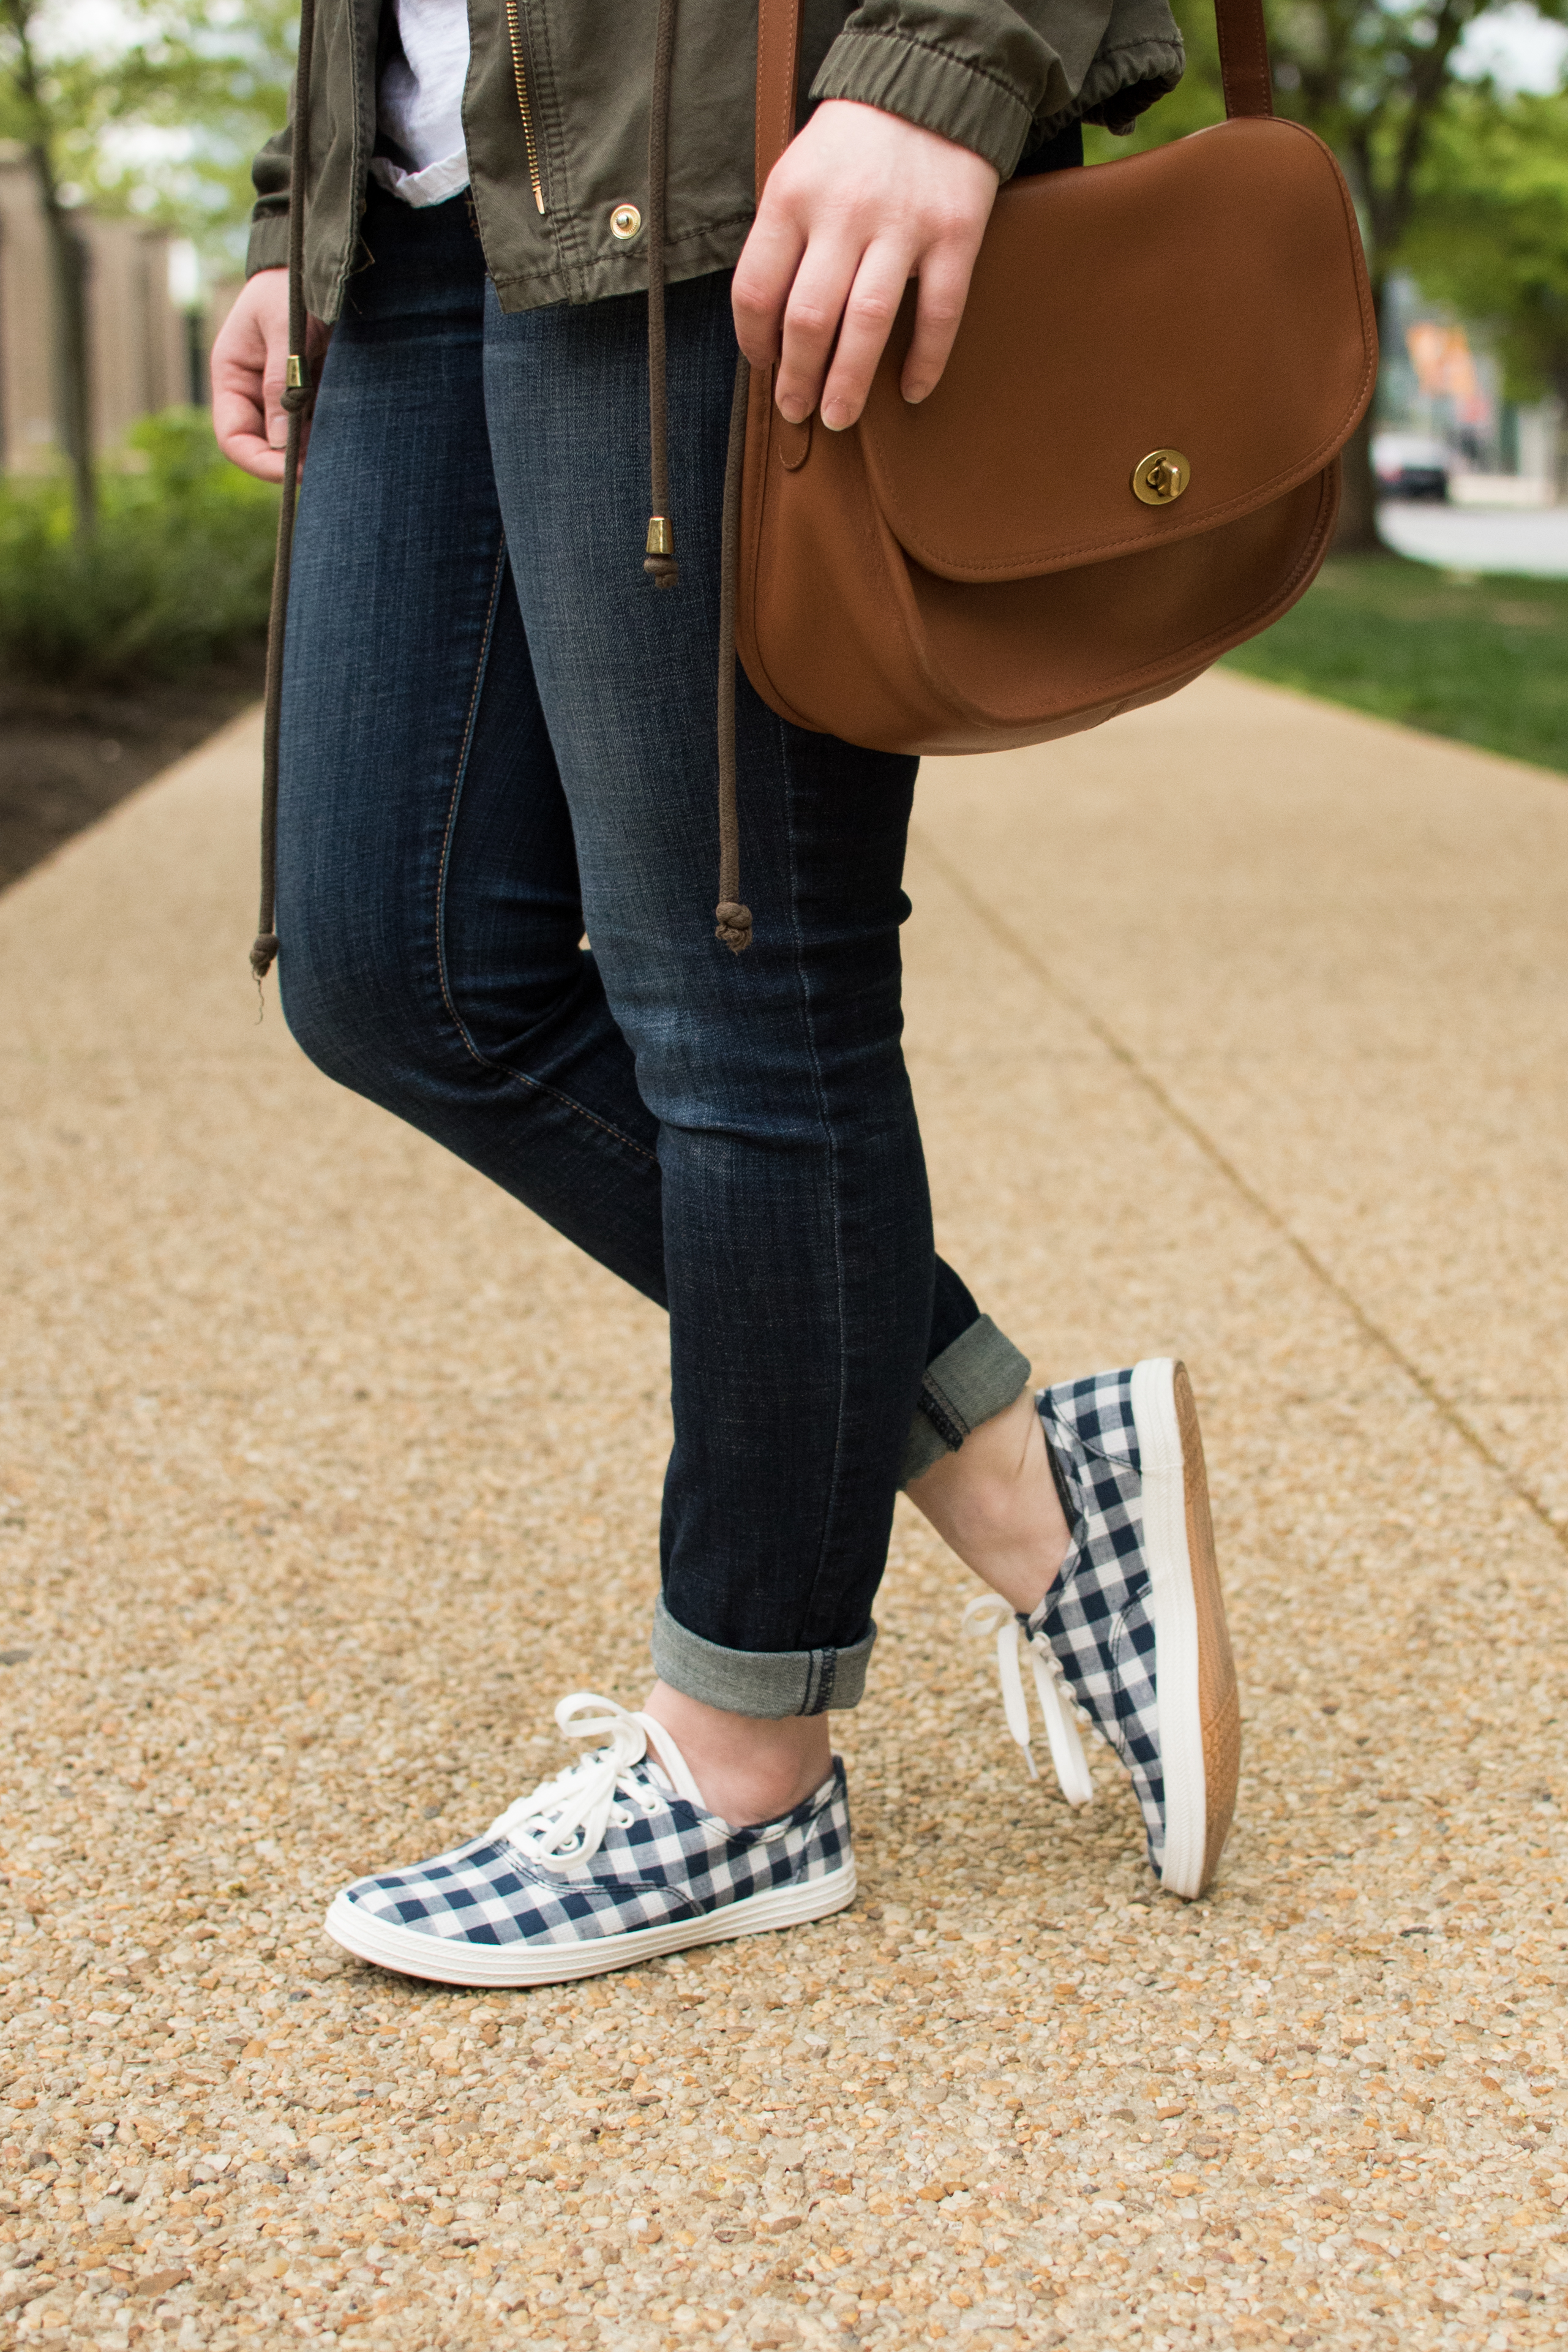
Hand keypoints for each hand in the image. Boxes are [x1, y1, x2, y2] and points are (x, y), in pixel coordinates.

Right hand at [210, 269, 331, 482]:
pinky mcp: (311, 393)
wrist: (320, 263)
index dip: (259, 462)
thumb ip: (282, 381)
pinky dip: (331, 437)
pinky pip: (317, 425)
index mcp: (232, 376)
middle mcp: (253, 392)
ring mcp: (283, 395)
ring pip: (294, 441)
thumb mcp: (284, 329)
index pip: (234, 437)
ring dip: (315, 453)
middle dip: (291, 464)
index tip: (292, 474)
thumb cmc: (292, 286)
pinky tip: (352, 441)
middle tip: (327, 475)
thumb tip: (281, 444)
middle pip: (265, 447)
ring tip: (344, 460)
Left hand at [731, 98, 997, 431]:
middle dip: (798, 377)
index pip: (756, 289)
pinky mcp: (954, 232)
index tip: (764, 366)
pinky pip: (939, 312)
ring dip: (849, 381)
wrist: (931, 83)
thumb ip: (784, 238)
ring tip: (838, 416)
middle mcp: (843, 212)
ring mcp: (902, 224)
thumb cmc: (855, 143)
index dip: (754, 342)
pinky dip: (925, 360)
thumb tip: (770, 325)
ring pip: (867, 322)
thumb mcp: (799, 173)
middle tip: (797, 410)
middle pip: (809, 318)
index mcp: (792, 196)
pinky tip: (912, 391)